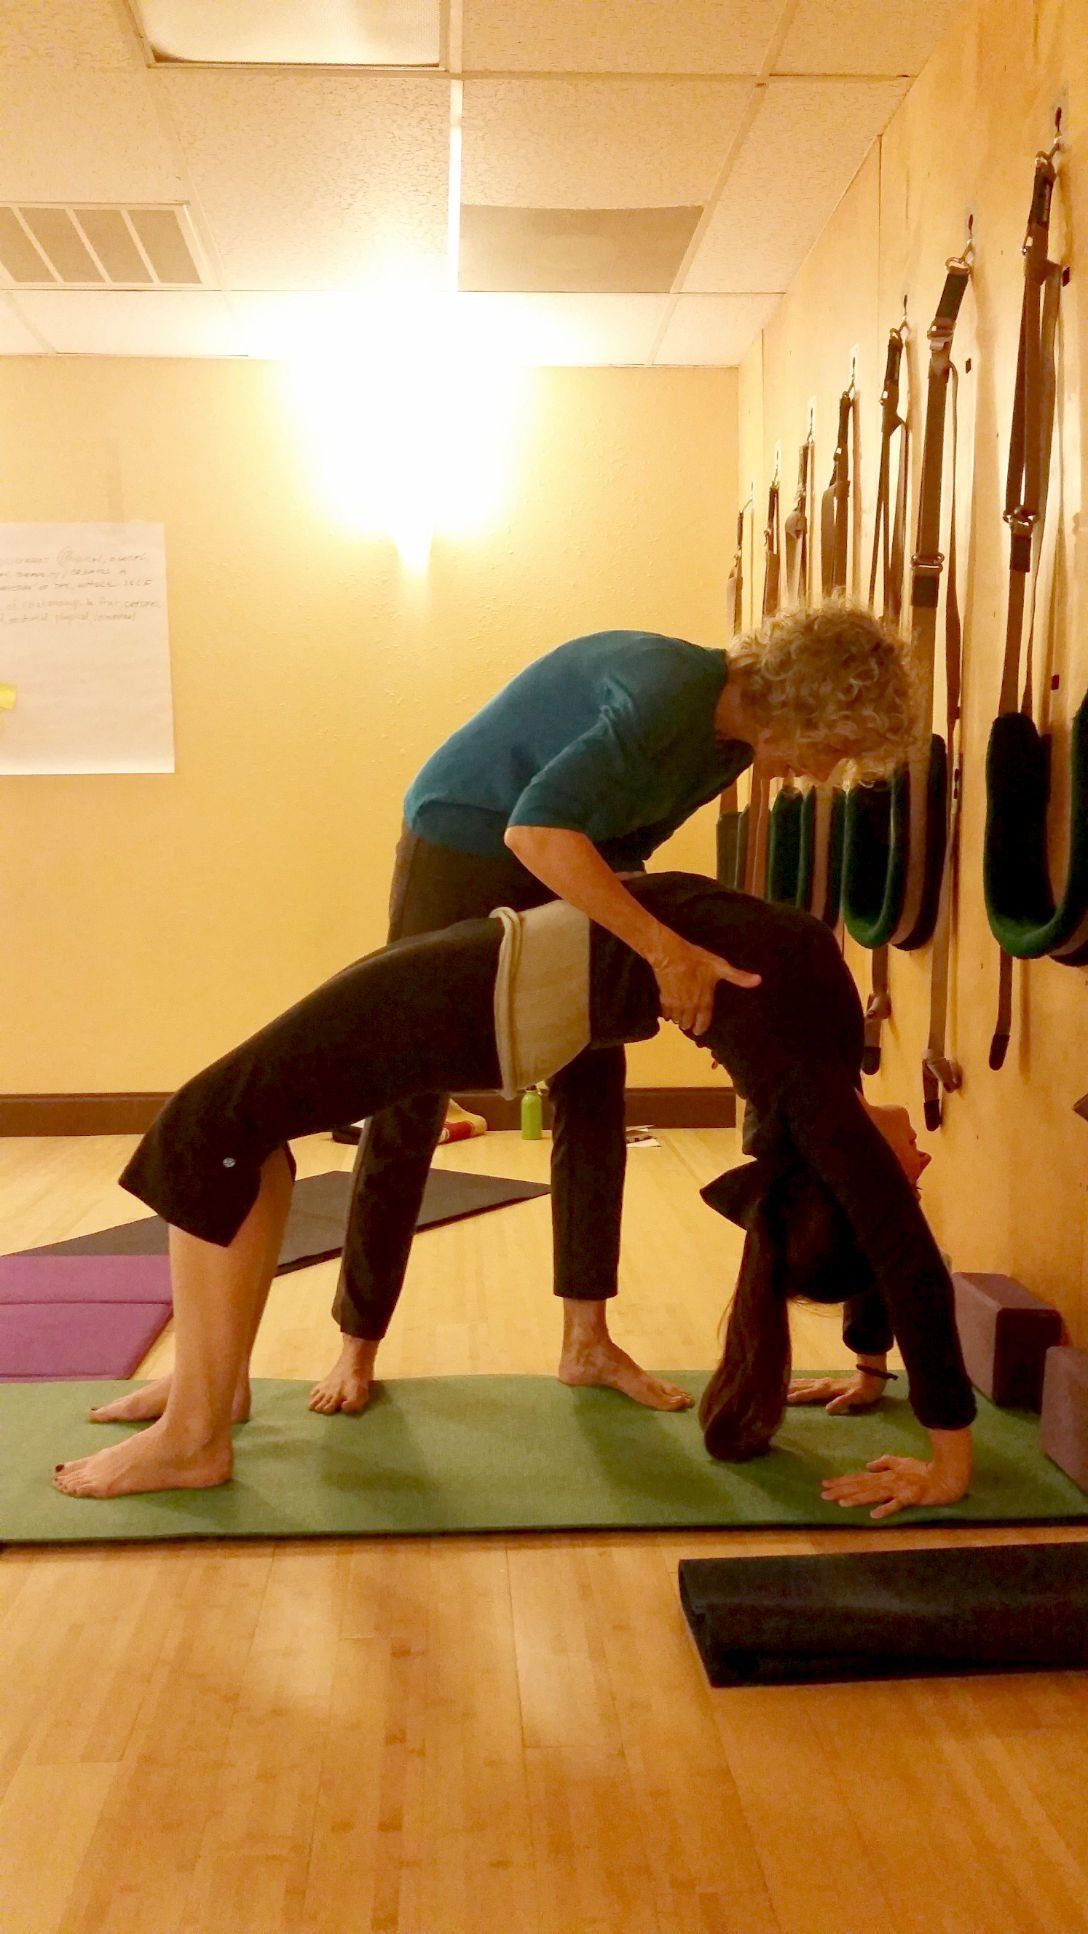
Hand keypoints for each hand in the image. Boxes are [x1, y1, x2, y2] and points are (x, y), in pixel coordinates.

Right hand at [649, 936, 759, 1034]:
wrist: (670, 955)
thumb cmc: (695, 960)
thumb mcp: (719, 966)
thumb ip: (738, 976)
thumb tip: (759, 980)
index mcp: (704, 1001)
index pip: (703, 1022)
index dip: (701, 1027)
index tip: (699, 1030)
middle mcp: (690, 1006)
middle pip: (688, 1023)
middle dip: (689, 1024)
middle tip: (689, 1022)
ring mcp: (676, 1004)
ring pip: (677, 1020)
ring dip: (679, 1020)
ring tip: (680, 1017)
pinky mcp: (664, 999)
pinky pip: (666, 1014)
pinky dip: (668, 1015)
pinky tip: (669, 1012)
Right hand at [788, 1371, 885, 1414]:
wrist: (873, 1377)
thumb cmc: (865, 1390)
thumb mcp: (856, 1397)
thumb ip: (842, 1402)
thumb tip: (828, 1410)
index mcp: (829, 1389)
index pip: (811, 1393)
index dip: (799, 1396)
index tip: (785, 1399)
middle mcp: (825, 1384)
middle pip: (805, 1386)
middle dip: (791, 1388)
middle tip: (775, 1390)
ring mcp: (827, 1382)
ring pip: (807, 1382)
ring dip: (795, 1384)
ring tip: (782, 1385)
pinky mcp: (830, 1383)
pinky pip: (812, 1382)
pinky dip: (803, 1383)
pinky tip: (799, 1384)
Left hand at [821, 1454, 968, 1520]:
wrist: (944, 1476)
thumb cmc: (923, 1470)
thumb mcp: (901, 1462)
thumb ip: (884, 1463)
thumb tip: (868, 1465)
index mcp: (884, 1475)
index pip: (858, 1478)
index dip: (841, 1481)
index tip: (825, 1484)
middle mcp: (887, 1481)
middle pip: (861, 1486)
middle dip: (841, 1490)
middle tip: (823, 1495)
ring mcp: (898, 1489)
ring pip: (873, 1494)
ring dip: (857, 1498)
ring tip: (841, 1503)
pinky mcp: (910, 1497)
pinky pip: (896, 1504)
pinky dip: (885, 1509)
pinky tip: (874, 1515)